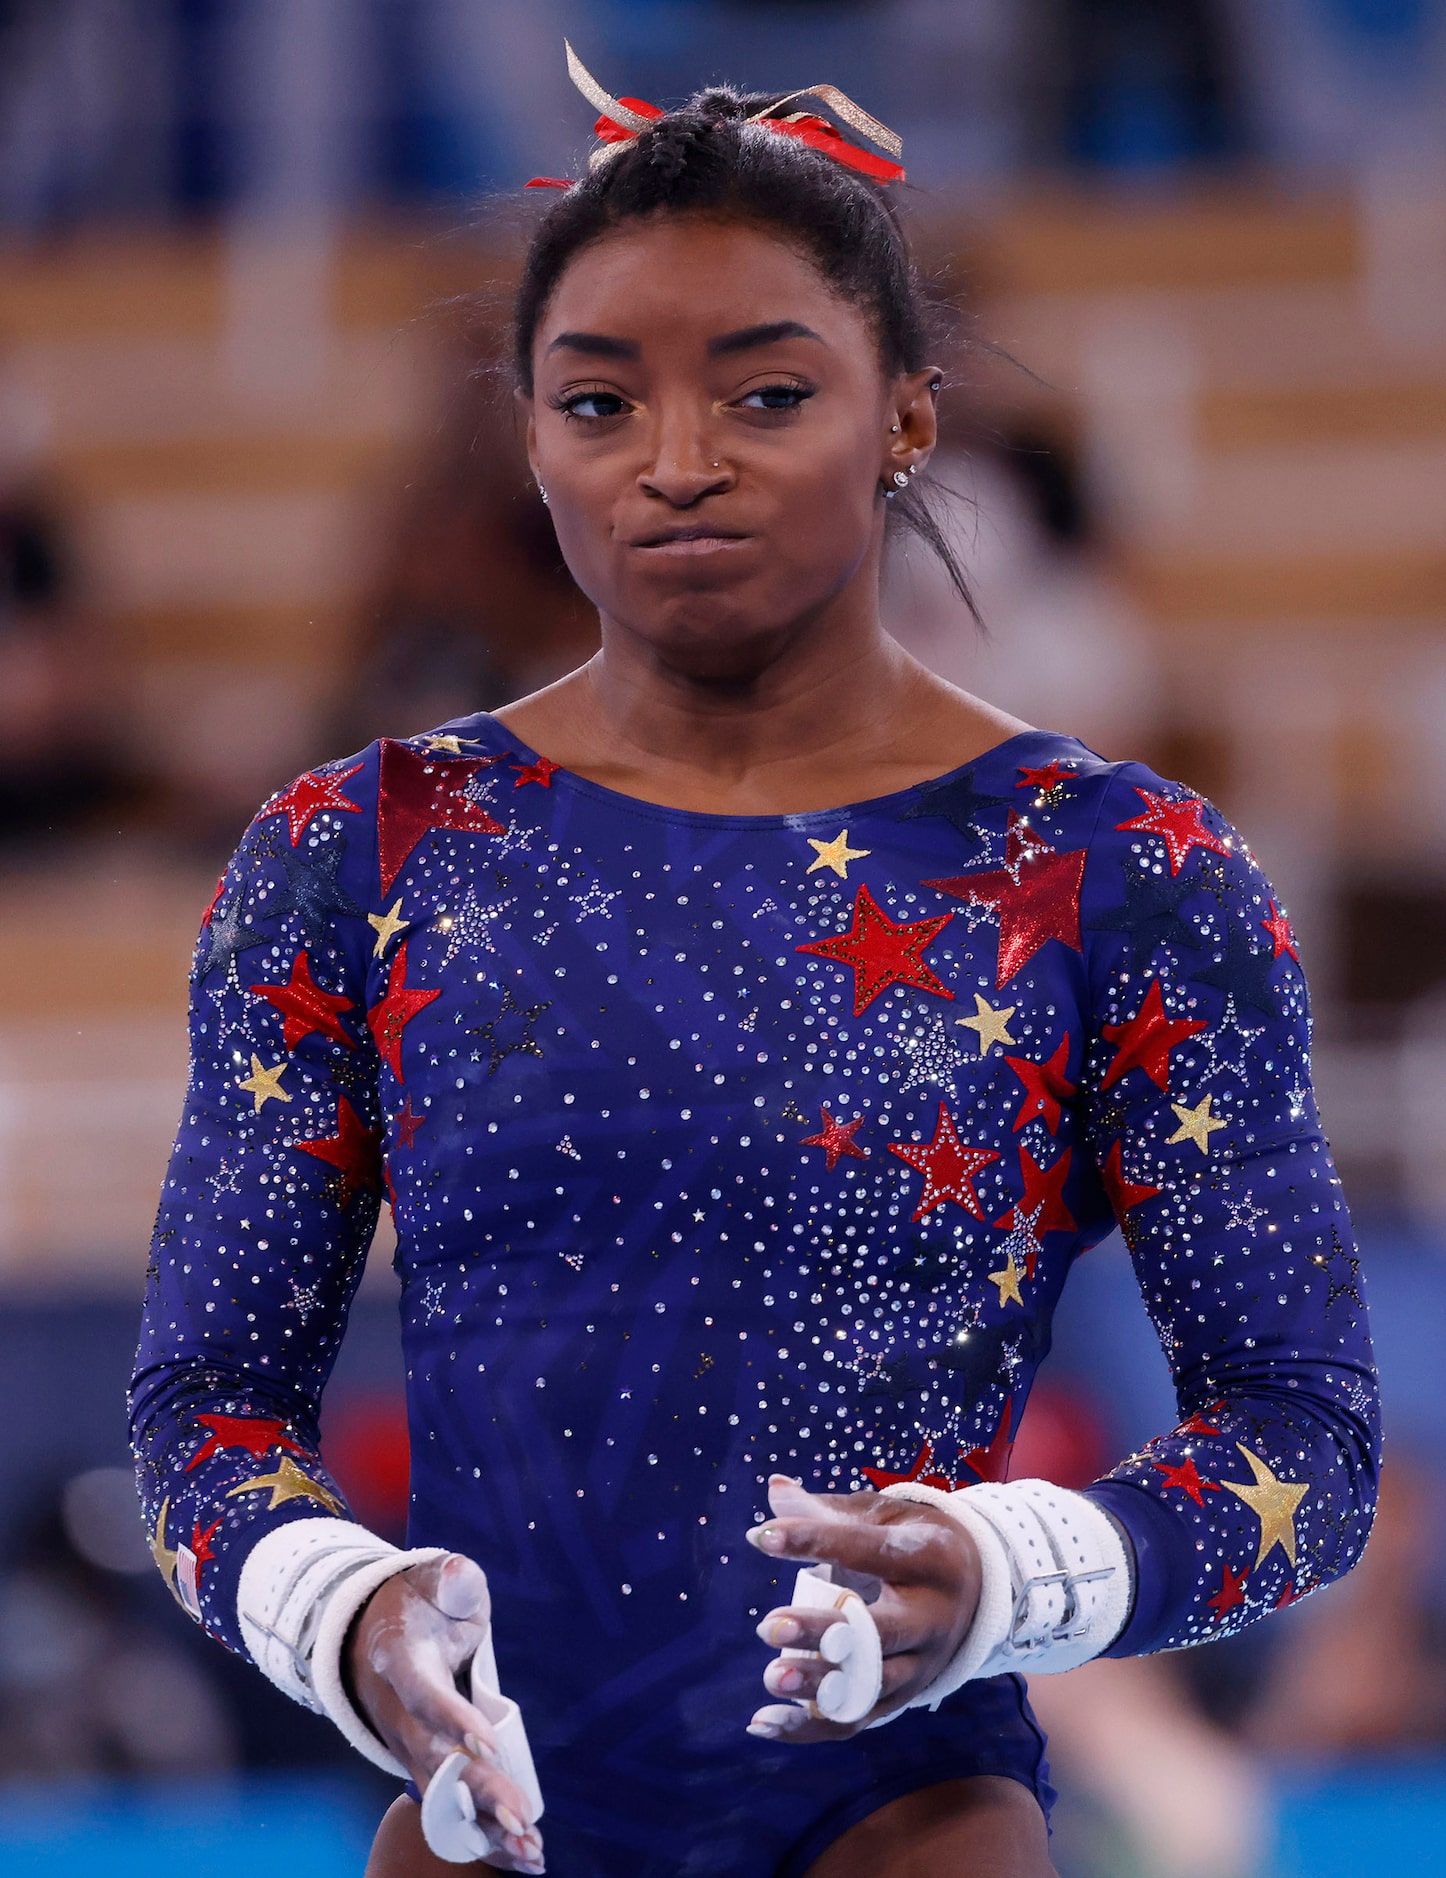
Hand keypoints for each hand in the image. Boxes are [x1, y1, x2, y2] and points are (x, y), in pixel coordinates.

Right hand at [347, 1554, 542, 1871]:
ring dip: (483, 1826)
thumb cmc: (417, 1602)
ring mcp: (407, 1744)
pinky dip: (481, 1836)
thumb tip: (458, 1575)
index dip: (451, 1720)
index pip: (423, 1695)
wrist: (372, 1630)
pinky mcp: (423, 1764)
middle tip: (521, 1816)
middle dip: (476, 1790)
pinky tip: (523, 1858)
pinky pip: (449, 1807)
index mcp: (399, 1661)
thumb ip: (449, 1578)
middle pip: (434, 1759)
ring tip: (530, 1850)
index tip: (487, 1743)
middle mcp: (398, 1713)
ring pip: (441, 1795)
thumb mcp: (431, 1577)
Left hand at [745, 1475, 980, 1742]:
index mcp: (929, 1558)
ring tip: (770, 1677)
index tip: (762, 1537)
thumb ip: (829, 1509)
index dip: (814, 1541)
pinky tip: (762, 1722)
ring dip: (818, 1686)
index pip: (866, 1549)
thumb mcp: (886, 1515)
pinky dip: (809, 1726)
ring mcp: (922, 1664)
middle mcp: (931, 1616)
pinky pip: (857, 1719)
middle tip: (768, 1626)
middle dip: (822, 1632)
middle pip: (878, 1633)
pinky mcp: (905, 1698)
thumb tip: (773, 1490)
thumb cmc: (916, 1542)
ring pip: (870, 1686)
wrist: (980, 1591)